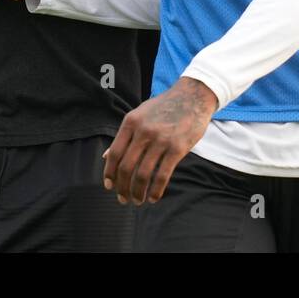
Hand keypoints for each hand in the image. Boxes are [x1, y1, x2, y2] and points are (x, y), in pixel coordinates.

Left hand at [102, 77, 217, 205]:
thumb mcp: (139, 114)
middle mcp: (143, 131)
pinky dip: (156, 190)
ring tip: (137, 200)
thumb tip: (106, 157)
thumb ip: (124, 135)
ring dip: (138, 192)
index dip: (110, 173)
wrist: (192, 97)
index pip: (115, 153)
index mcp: (131, 122)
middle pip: (126, 167)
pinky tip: (153, 197)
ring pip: (143, 174)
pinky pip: (163, 175)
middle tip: (123, 199)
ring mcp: (161, 140)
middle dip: (122, 187)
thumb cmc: (164, 107)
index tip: (109, 186)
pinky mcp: (177, 148)